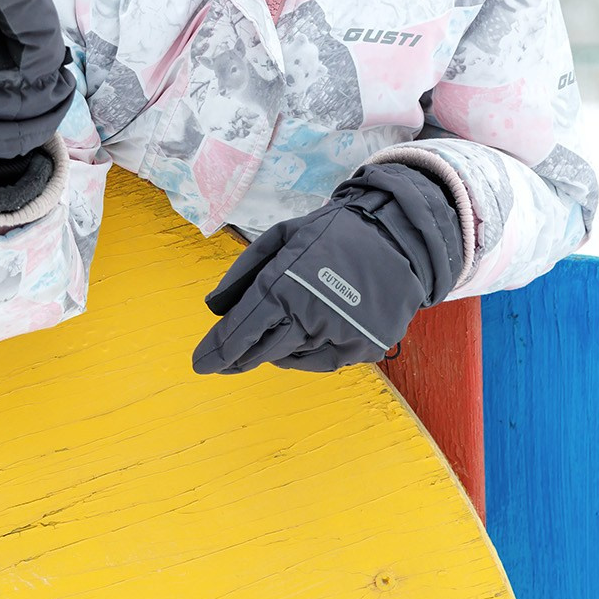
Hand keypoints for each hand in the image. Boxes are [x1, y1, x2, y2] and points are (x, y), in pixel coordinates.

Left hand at [192, 161, 466, 373]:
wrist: (398, 239)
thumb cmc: (332, 234)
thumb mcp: (279, 238)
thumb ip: (243, 274)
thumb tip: (215, 309)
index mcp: (283, 286)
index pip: (241, 331)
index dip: (217, 351)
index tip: (201, 364)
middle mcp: (309, 317)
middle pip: (260, 351)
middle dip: (236, 359)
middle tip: (220, 364)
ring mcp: (338, 336)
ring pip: (289, 355)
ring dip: (273, 348)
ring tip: (273, 331)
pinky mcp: (362, 348)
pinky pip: (319, 361)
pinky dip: (302, 354)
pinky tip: (299, 338)